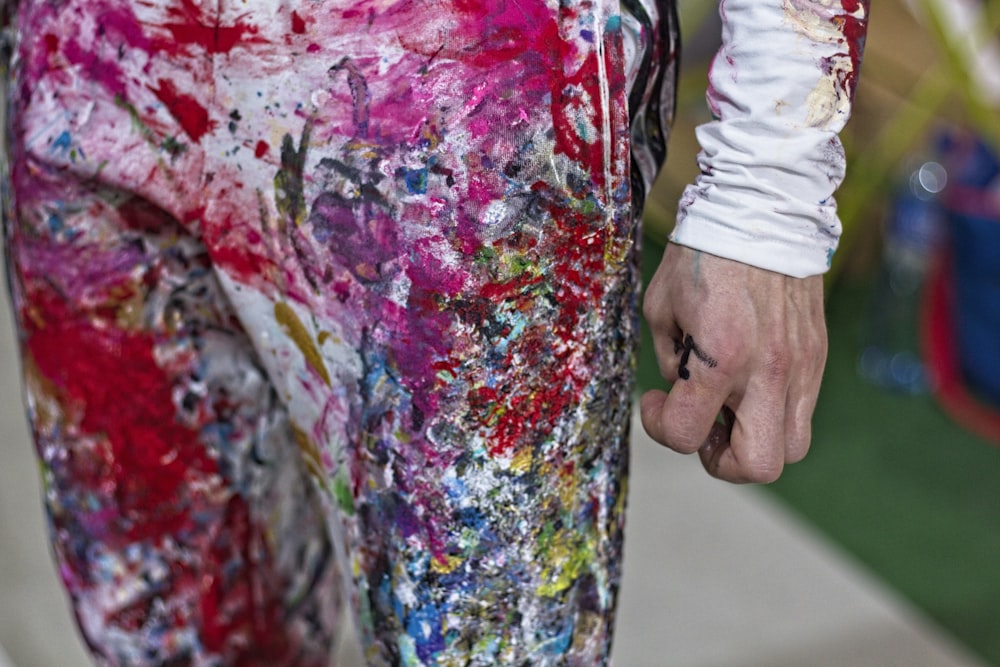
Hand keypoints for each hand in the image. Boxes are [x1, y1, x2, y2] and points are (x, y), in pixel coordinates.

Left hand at [640, 243, 827, 482]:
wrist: (762, 208)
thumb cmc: (703, 254)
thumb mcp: (662, 307)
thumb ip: (671, 359)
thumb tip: (684, 390)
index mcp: (722, 357)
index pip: (687, 434)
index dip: (661, 427)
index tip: (658, 399)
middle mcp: (769, 371)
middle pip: (758, 465)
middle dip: (720, 460)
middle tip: (701, 425)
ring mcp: (801, 367)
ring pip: (790, 448)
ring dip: (753, 440)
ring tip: (727, 407)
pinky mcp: (817, 357)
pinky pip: (802, 412)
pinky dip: (772, 413)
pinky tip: (748, 382)